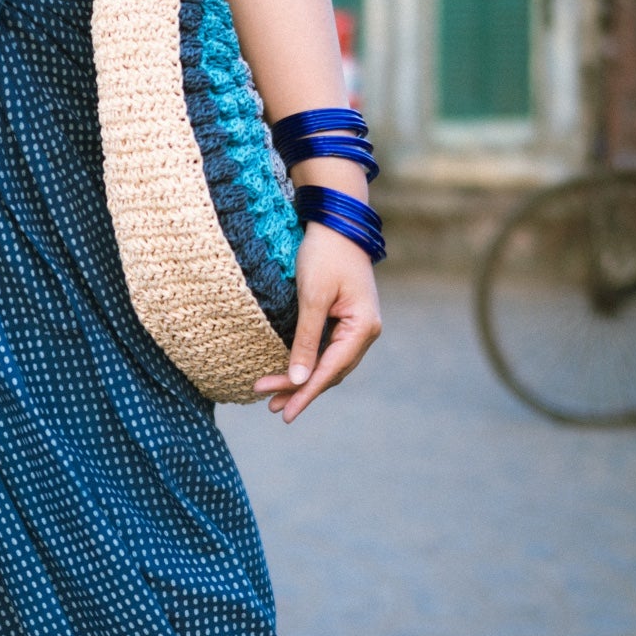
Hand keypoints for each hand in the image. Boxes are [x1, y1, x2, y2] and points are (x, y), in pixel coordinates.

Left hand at [253, 224, 381, 421]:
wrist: (336, 223)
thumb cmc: (325, 255)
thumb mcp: (312, 298)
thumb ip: (305, 341)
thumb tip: (298, 380)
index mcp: (364, 327)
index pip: (331, 370)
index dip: (306, 394)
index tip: (285, 413)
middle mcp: (365, 332)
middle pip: (330, 372)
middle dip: (299, 389)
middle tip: (270, 407)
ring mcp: (357, 327)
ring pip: (328, 364)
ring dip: (302, 380)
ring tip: (273, 398)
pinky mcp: (345, 320)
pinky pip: (327, 351)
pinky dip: (307, 363)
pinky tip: (289, 375)